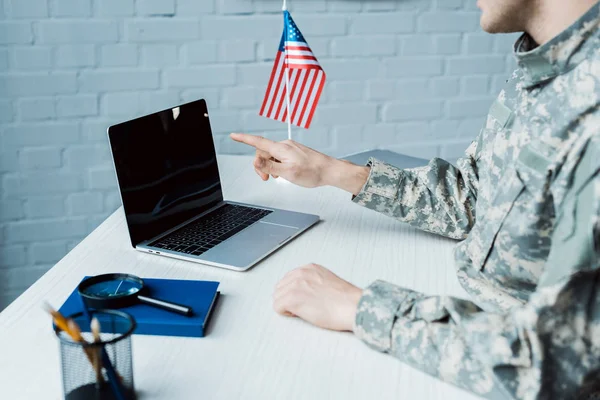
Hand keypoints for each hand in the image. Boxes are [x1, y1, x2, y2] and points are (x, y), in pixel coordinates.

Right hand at [230, 133, 369, 194]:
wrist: (330, 170)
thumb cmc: (313, 172)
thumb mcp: (288, 173)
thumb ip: (270, 167)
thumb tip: (255, 161)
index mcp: (281, 148)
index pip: (258, 142)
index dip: (244, 139)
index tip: (233, 135)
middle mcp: (285, 145)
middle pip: (263, 152)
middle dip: (261, 165)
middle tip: (266, 179)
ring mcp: (290, 148)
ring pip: (272, 155)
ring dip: (270, 166)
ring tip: (279, 177)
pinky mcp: (295, 152)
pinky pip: (280, 156)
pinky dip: (278, 165)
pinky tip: (285, 173)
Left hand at [273, 263, 362, 331]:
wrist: (353, 306)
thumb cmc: (346, 300)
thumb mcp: (328, 280)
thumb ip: (313, 281)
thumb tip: (305, 292)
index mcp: (309, 268)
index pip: (288, 278)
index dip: (293, 291)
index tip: (301, 299)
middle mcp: (300, 273)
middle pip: (280, 287)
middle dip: (287, 298)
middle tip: (301, 307)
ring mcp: (295, 285)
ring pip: (277, 297)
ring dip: (286, 305)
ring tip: (301, 311)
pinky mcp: (292, 298)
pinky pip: (277, 307)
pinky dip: (285, 313)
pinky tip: (297, 314)